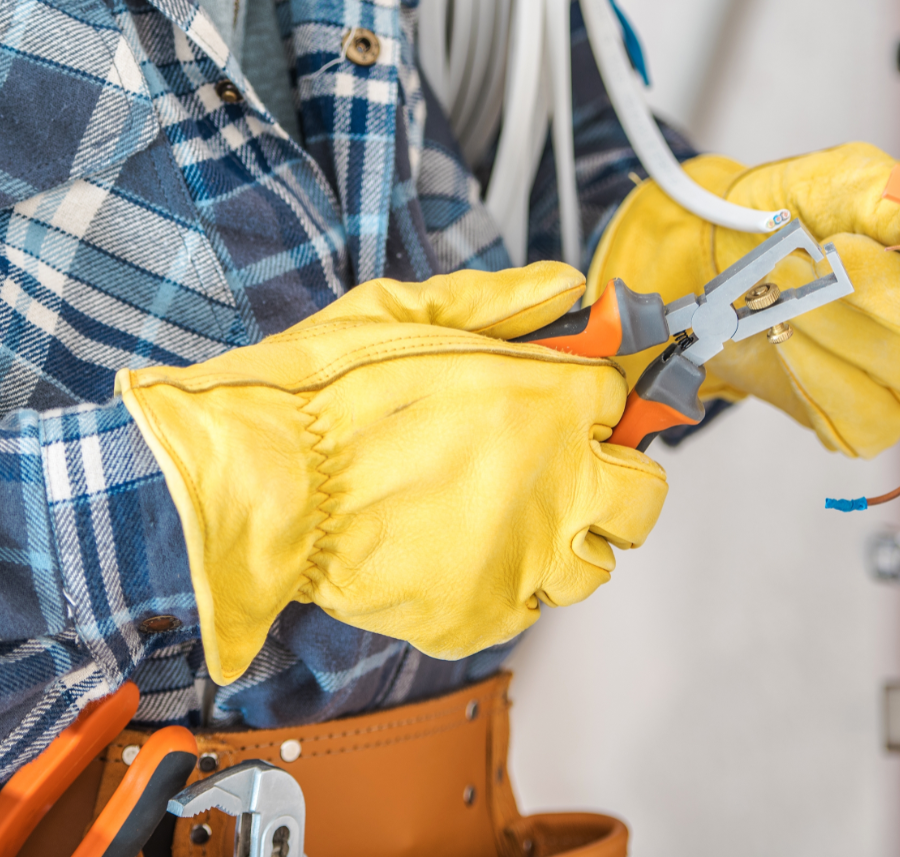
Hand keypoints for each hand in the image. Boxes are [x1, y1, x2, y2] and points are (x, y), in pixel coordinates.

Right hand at [116, 264, 668, 682]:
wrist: (258, 482)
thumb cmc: (319, 398)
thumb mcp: (405, 311)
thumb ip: (498, 301)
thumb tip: (564, 287)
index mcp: (548, 400)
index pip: (618, 403)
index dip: (588, 406)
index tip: (568, 410)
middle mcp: (555, 481)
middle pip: (641, 496)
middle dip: (612, 481)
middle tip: (562, 473)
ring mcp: (525, 555)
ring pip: (593, 564)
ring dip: (563, 542)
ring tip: (503, 520)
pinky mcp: (484, 612)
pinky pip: (528, 610)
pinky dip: (503, 589)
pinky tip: (458, 556)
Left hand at [590, 143, 899, 457]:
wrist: (724, 260)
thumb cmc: (788, 213)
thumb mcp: (837, 178)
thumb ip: (891, 192)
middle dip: (868, 291)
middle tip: (810, 257)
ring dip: (829, 325)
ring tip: (782, 290)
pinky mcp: (874, 418)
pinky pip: (867, 417)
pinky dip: (815, 375)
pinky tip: (787, 339)